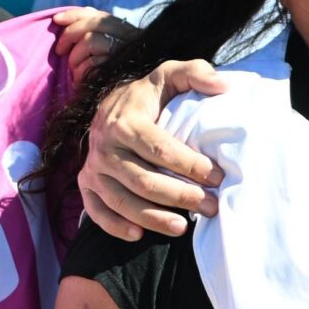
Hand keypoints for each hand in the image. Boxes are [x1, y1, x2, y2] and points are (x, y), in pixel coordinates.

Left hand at [49, 8, 136, 90]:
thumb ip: (95, 35)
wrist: (124, 113)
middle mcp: (131, 41)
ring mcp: (126, 55)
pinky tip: (79, 81)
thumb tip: (72, 16)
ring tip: (73, 70)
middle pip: (96, 24)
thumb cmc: (109, 84)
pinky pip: (92, 62)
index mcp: (128, 34)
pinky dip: (80, 71)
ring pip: (90, 40)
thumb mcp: (104, 55)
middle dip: (70, 33)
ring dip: (75, 56)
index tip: (56, 19)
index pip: (100, 16)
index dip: (76, 14)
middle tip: (59, 50)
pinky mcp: (119, 71)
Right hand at [78, 61, 226, 239]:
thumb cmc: (149, 96)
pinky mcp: (86, 185)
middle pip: (144, 180)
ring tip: (185, 227)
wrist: (110, 106)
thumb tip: (223, 85)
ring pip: (122, 201)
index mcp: (124, 122)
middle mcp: (104, 147)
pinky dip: (116, 226)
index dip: (191, 166)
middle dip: (181, 197)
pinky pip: (97, 212)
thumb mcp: (169, 76)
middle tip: (212, 206)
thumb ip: (196, 73)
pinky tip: (139, 235)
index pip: (160, 150)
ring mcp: (93, 169)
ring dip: (154, 218)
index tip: (218, 177)